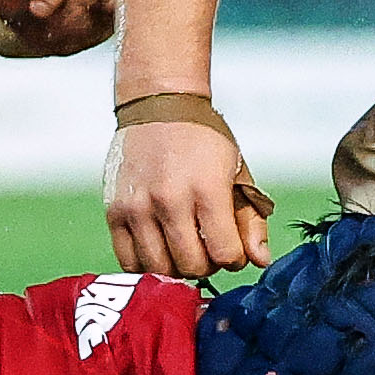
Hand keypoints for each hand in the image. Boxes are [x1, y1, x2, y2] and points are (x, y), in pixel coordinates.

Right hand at [105, 118, 274, 278]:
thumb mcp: (238, 171)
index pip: (224, 253)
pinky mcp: (114, 212)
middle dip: (207, 265)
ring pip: (159, 268)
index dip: (234, 260)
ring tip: (184, 248)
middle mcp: (169, 200)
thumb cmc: (204, 141)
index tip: (232, 249)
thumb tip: (260, 261)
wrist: (158, 106)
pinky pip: (128, 261)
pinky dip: (147, 265)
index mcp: (207, 189)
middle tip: (208, 248)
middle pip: (192, 266)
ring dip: (177, 268)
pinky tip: (160, 250)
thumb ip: (252, 220)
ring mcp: (137, 207)